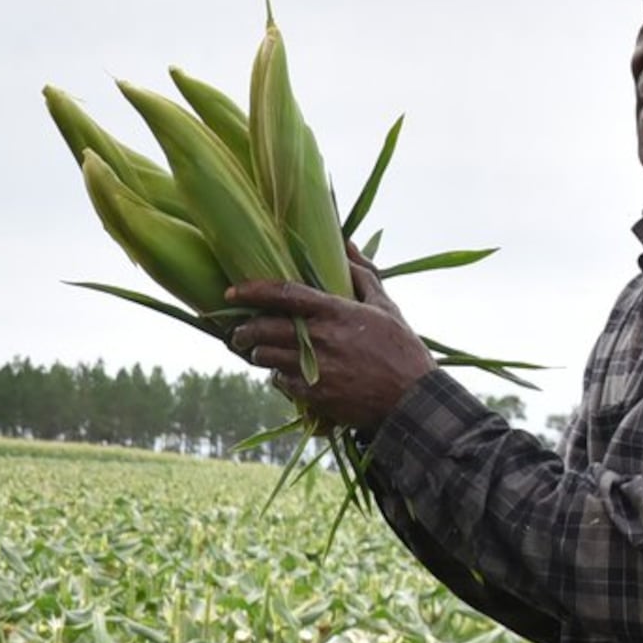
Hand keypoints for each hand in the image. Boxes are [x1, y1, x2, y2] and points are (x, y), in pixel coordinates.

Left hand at [225, 258, 432, 431]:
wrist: (411, 399)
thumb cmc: (401, 348)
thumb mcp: (386, 306)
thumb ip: (362, 273)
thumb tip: (346, 243)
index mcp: (336, 312)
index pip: (284, 294)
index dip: (252, 290)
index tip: (231, 291)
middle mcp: (321, 338)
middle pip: (263, 329)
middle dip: (243, 331)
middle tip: (238, 332)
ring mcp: (315, 368)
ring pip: (266, 357)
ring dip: (259, 354)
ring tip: (262, 351)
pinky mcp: (313, 395)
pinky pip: (280, 382)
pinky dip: (279, 377)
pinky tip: (286, 373)